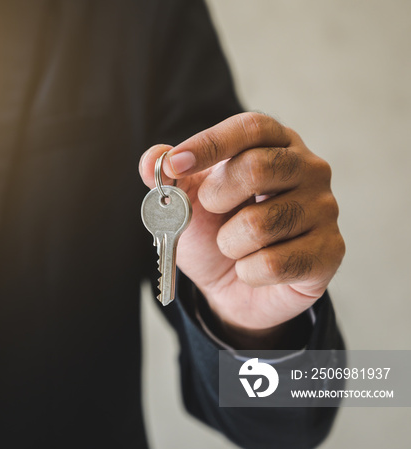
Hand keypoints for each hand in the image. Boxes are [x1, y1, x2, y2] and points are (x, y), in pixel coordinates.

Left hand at [139, 113, 344, 345]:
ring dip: (229, 243)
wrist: (234, 287)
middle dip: (216, 197)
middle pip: (259, 168)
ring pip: (260, 224)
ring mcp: (324, 209)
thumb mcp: (185, 202)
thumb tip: (153, 159)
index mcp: (275, 143)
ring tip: (234, 246)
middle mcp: (308, 168)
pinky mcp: (330, 252)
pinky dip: (248, 272)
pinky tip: (253, 269)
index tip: (175, 163)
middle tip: (210, 210)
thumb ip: (169, 177)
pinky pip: (275, 264)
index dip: (210, 144)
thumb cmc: (214, 232)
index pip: (250, 128)